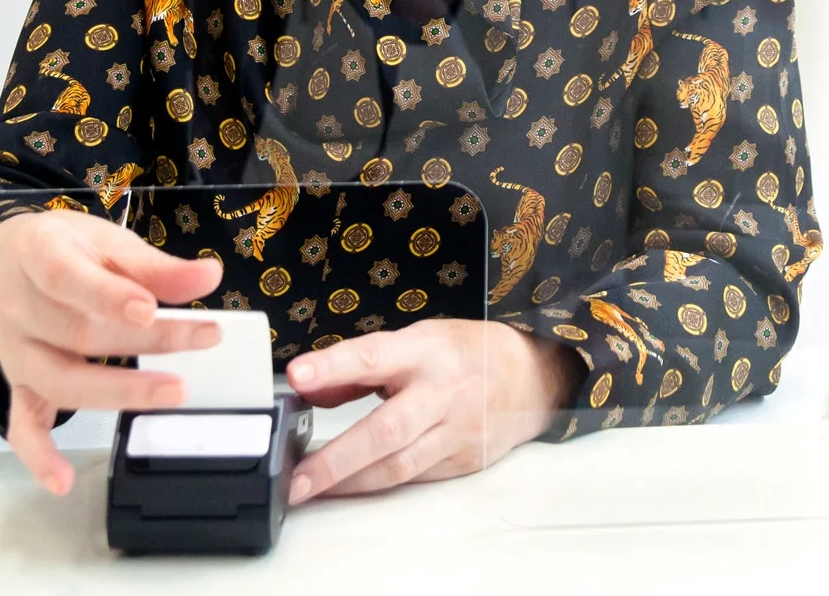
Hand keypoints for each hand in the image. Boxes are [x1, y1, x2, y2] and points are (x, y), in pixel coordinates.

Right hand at [0, 208, 226, 495]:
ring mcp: (15, 352)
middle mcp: (17, 308)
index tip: (149, 309)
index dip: (105, 296)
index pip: (65, 278)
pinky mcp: (19, 384)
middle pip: (77, 334)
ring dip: (118, 391)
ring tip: (174, 392)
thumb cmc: (66, 249)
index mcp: (37, 256)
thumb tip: (211, 276)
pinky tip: (62, 481)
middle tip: (206, 338)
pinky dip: (38, 455)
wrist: (3, 261)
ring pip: (60, 380)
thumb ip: (155, 266)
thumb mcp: (106, 242)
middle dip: (145, 340)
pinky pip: (22, 423)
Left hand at [282, 319, 581, 503]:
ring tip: (311, 489)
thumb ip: (362, 365)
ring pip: (397, 466)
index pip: (374, 356)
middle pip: (386, 430)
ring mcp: (455, 432)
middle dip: (336, 459)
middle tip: (298, 477)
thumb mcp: (416, 339)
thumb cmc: (465, 353)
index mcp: (427, 351)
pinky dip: (377, 483)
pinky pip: (412, 477)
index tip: (297, 376)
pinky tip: (350, 486)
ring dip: (349, 481)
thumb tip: (309, 388)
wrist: (531, 378)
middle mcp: (443, 393)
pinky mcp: (462, 461)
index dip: (334, 367)